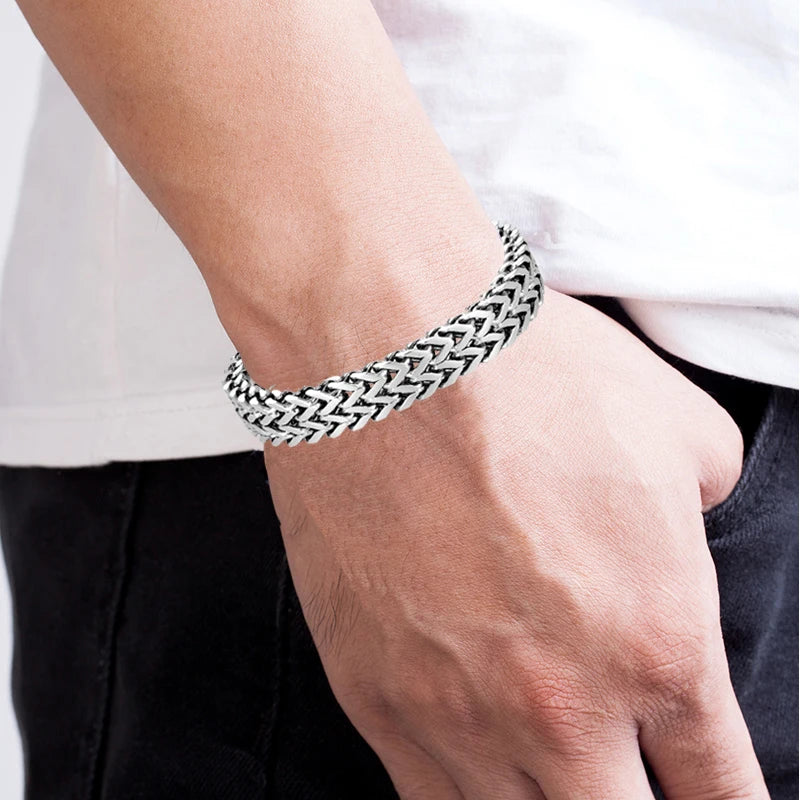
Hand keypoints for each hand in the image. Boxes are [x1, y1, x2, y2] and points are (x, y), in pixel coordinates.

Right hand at [263, 289, 765, 798]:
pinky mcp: (370, 692)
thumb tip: (682, 533)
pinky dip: (465, 796)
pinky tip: (475, 769)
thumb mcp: (679, 430)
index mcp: (658, 643)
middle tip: (629, 775)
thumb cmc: (524, 377)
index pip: (721, 789)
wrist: (388, 349)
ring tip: (549, 771)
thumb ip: (707, 510)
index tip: (711, 798)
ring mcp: (455, 710)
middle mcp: (559, 704)